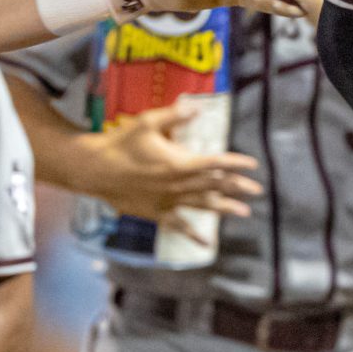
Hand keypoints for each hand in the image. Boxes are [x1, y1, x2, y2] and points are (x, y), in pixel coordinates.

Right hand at [81, 102, 263, 221]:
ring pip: (202, 205)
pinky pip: (178, 226)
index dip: (235, 163)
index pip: (215, 163)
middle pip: (214, 186)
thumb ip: (175, 116)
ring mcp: (168, 201)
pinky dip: (193, 235)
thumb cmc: (121, 143)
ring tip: (244, 212)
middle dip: (237, 187)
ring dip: (224, 208)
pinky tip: (206, 243)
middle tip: (257, 190)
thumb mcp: (148, 122)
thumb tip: (196, 108)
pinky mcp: (156, 213)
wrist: (95, 169)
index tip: (252, 164)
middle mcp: (178, 185)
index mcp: (179, 163)